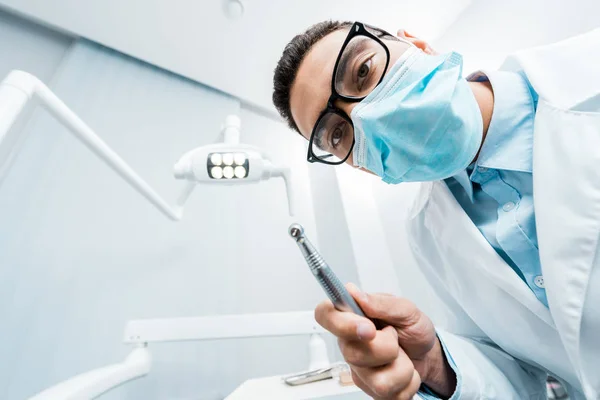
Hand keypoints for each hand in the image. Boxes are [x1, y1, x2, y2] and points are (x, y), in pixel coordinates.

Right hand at [315, 283, 454, 398]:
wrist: (427, 353)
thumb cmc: (412, 328)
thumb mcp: (406, 309)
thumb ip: (381, 302)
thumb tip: (355, 294)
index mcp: (352, 317)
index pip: (325, 315)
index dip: (340, 323)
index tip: (367, 328)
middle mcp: (350, 343)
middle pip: (353, 353)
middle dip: (387, 347)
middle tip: (395, 337)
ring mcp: (358, 368)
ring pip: (376, 379)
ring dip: (402, 367)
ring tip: (402, 356)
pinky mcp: (370, 388)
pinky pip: (389, 393)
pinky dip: (408, 381)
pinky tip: (404, 371)